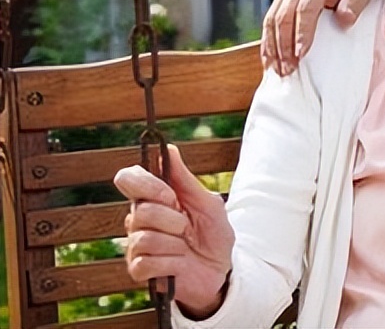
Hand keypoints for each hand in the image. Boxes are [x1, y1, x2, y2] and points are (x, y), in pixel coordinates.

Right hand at [113, 145, 234, 318]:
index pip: (128, 179)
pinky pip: (146, 262)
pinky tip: (178, 263)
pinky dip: (171, 262)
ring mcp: (136, 246)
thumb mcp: (207, 203)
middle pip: (141, 211)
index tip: (170, 195)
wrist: (221, 270)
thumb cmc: (213, 234)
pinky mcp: (138, 270)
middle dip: (173, 219)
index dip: (146, 184)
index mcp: (153, 199)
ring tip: (185, 247)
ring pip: (145, 238)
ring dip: (175, 243)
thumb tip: (167, 148)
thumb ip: (185, 179)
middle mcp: (138, 220)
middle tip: (187, 228)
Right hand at [261, 0, 370, 74]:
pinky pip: (268, 22)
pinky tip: (270, 61)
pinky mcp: (279, 0)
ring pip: (272, 22)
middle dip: (284, 46)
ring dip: (273, 48)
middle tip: (288, 69)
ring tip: (279, 70)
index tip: (301, 54)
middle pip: (284, 18)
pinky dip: (267, 43)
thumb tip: (343, 21)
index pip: (305, 10)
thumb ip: (353, 5)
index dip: (301, 33)